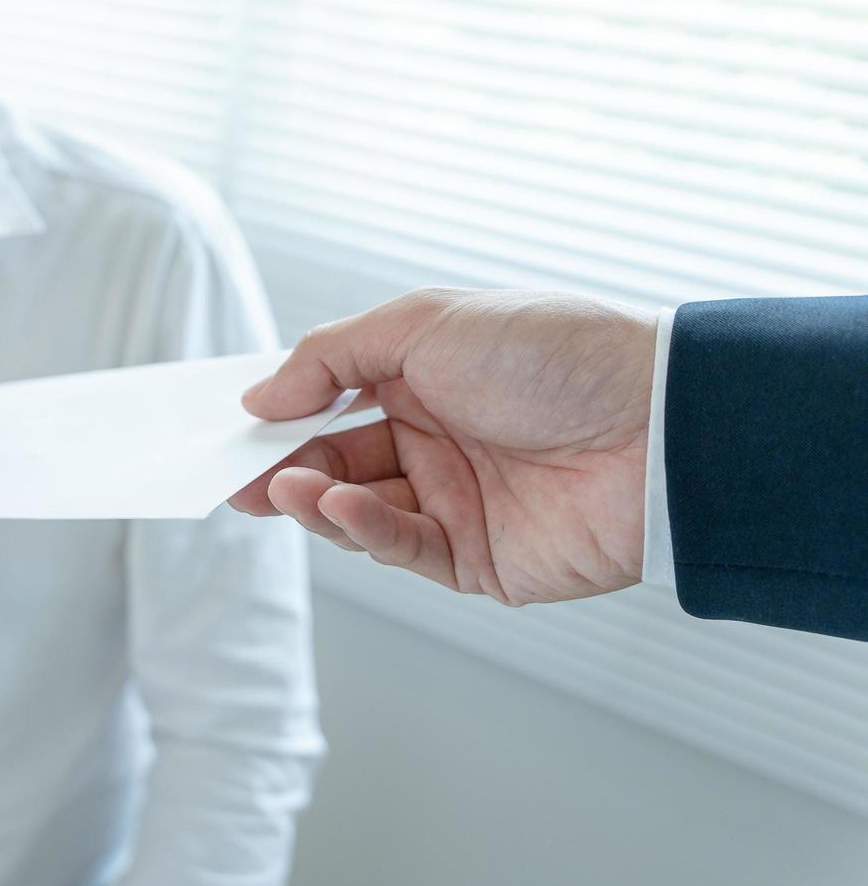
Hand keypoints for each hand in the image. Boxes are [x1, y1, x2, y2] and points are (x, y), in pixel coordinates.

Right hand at [230, 288, 656, 604]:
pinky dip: (363, 530)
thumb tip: (258, 396)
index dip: (281, 419)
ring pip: (358, 513)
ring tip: (282, 488)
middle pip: (334, 465)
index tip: (230, 432)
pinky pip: (403, 549)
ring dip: (313, 501)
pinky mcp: (478, 561)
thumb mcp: (424, 324)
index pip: (331, 406)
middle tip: (233, 476)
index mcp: (424, 382)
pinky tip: (340, 505)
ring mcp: (455, 504)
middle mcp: (436, 444)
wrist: (656, 423)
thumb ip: (330, 357)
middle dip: (281, 471)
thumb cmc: (551, 354)